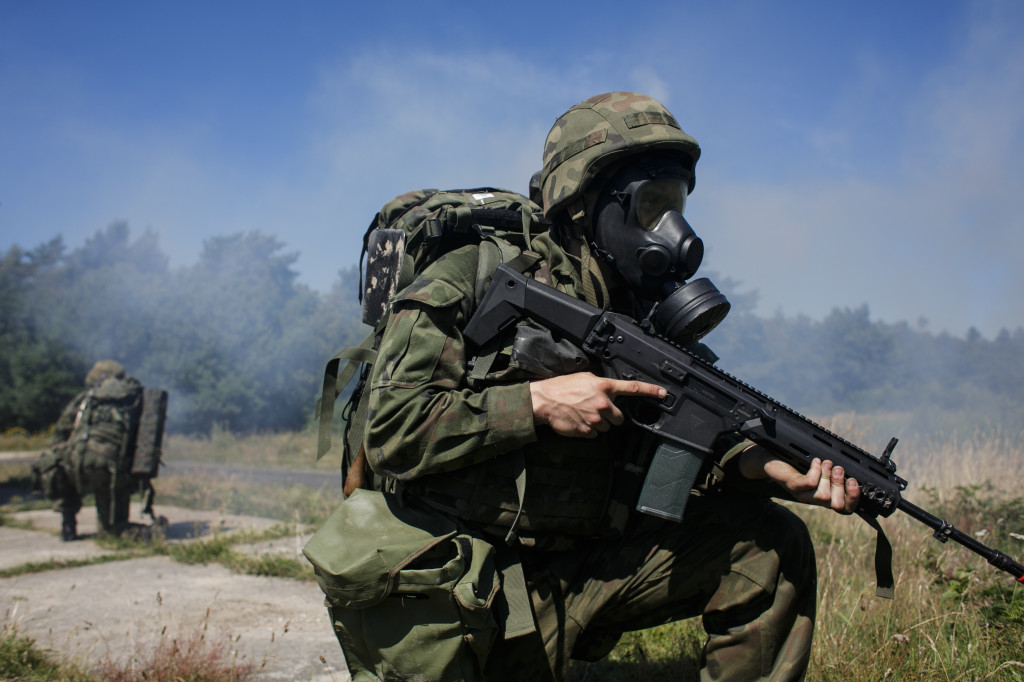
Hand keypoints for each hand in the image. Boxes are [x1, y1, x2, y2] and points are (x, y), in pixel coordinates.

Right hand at [530, 372, 665, 438]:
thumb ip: (601, 384)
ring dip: (599, 424)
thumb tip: (610, 389)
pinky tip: (579, 421)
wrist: (545, 401)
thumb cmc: (563, 387)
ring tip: (584, 414)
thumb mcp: (585, 378)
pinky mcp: (587, 431)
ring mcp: (596, 419)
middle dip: (611, 416)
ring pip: (607, 428)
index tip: (663, 393)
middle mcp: (603, 403)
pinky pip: (595, 435)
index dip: (650, 391)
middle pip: (620, 418)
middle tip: (596, 410)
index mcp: (604, 387)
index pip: (632, 388)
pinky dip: (589, 430)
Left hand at [738, 445, 859, 513]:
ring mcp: (802, 494)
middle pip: (837, 505)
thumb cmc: (795, 462)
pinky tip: (815, 462)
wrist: (770, 460)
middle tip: (839, 470)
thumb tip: (852, 468)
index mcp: (823, 496)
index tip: (854, 481)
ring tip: (827, 463)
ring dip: (828, 476)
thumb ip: (833, 472)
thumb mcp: (818, 469)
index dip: (853, 498)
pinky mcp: (793, 486)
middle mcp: (814, 499)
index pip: (845, 508)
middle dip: (842, 487)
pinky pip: (810, 483)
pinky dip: (816, 471)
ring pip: (824, 495)